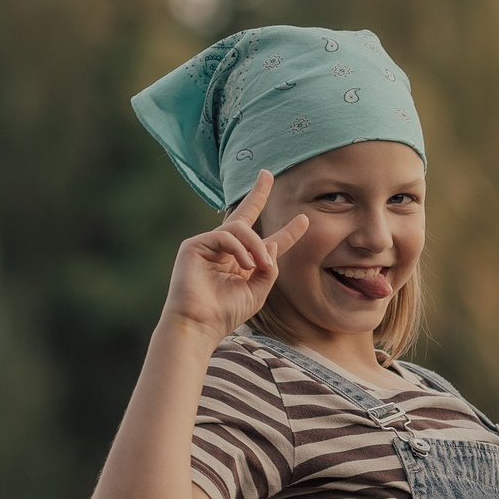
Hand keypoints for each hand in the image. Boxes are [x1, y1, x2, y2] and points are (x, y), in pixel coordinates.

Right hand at [162, 170, 309, 339]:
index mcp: (242, 262)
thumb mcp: (257, 290)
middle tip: (267, 174)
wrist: (200, 324)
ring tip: (260, 266)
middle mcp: (225, 250)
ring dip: (256, 246)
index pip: (267, 241)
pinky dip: (240, 249)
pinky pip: (226, 235)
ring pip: (240, 227)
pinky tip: (245, 265)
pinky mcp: (194, 245)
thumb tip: (272, 245)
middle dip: (257, 193)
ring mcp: (208, 245)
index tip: (304, 220)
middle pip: (243, 215)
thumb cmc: (226, 312)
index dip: (287, 232)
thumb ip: (269, 267)